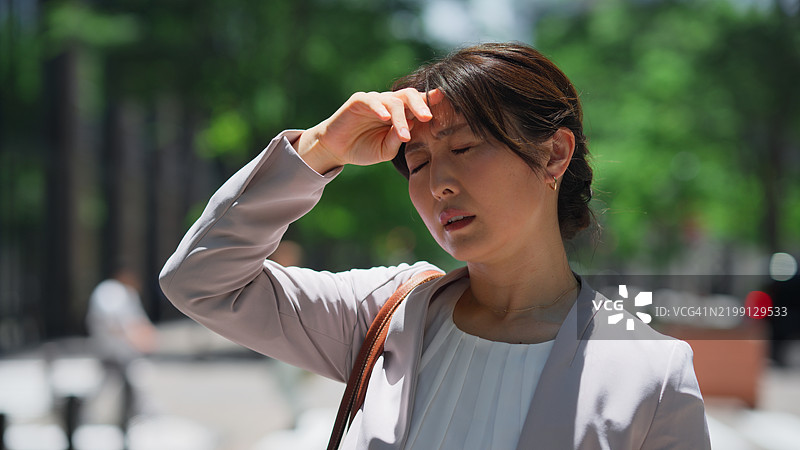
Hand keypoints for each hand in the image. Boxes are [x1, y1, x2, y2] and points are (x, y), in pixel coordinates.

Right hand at [295, 88, 444, 173]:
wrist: (337, 149)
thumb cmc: (364, 148)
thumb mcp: (386, 150)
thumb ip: (398, 139)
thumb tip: (410, 129)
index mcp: (401, 113)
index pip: (419, 104)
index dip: (432, 103)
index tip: (448, 107)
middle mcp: (390, 103)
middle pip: (410, 96)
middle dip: (421, 105)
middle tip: (428, 118)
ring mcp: (375, 100)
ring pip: (393, 101)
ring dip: (401, 118)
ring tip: (404, 134)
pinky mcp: (359, 101)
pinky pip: (372, 101)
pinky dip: (380, 109)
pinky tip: (386, 119)